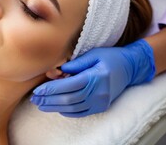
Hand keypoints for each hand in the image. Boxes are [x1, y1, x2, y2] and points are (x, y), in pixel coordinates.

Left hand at [30, 39, 154, 116]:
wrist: (131, 67)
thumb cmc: (109, 57)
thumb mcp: (91, 54)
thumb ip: (73, 64)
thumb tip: (53, 72)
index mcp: (94, 77)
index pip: (67, 86)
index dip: (50, 89)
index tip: (37, 91)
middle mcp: (98, 92)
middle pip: (68, 99)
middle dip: (49, 100)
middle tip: (35, 99)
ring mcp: (100, 101)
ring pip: (73, 108)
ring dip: (55, 107)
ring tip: (41, 105)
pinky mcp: (101, 106)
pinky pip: (81, 112)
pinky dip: (68, 111)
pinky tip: (57, 108)